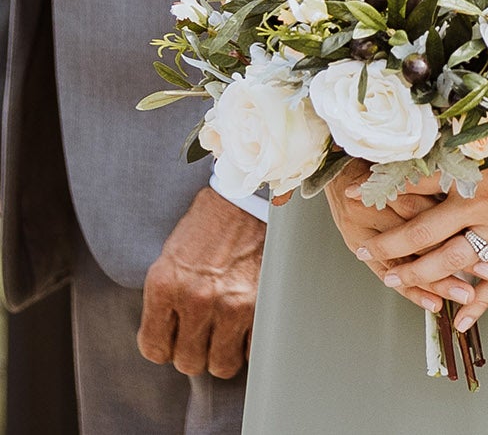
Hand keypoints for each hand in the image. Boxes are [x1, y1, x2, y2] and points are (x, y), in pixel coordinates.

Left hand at [136, 187, 264, 379]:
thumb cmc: (208, 227)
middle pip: (188, 362)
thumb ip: (165, 302)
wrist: (249, 197)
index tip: (176, 337)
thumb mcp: (171, 260)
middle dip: (195, 352)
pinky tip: (247, 324)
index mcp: (164, 285)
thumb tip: (168, 341)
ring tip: (226, 332)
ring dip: (223, 352)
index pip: (155, 349)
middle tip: (204, 332)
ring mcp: (230, 302)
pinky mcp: (260, 302)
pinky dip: (249, 343)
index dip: (166, 347)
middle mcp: (194, 297)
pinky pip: (250, 349)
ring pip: (220, 364)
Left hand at [354, 151, 487, 336]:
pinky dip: (479, 301)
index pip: (422, 180)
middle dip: (392, 241)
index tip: (353, 188)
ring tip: (394, 281)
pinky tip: (459, 319)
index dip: (386, 185)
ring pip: (452, 259)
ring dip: (421, 273)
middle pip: (426, 228)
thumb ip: (477, 153)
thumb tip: (447, 153)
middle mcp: (483, 202)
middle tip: (364, 249)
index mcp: (478, 170)